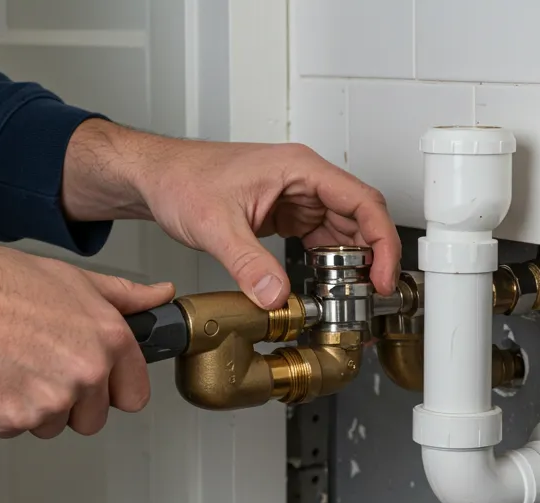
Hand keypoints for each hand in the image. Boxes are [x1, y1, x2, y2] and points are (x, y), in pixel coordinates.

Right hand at [0, 221, 175, 438]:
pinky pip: (14, 429)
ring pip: (53, 425)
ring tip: (11, 365)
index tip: (94, 380)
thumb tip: (159, 296)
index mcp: (109, 339)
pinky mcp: (13, 418)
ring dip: (33, 407)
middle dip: (70, 402)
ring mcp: (51, 399)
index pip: (134, 394)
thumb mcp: (72, 279)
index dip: (111, 388)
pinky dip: (0, 411)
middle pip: (93, 418)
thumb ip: (123, 297)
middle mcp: (86, 372)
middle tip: (39, 367)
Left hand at [61, 119, 401, 309]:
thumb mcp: (215, 224)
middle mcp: (304, 180)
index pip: (362, 201)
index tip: (385, 276)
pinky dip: (328, 264)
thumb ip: (248, 263)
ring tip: (351, 297)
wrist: (154, 177)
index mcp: (299, 169)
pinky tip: (326, 286)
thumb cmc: (181, 178)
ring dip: (351, 263)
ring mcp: (296, 197)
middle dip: (372, 258)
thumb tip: (276, 297)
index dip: (382, 241)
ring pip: (343, 230)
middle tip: (371, 296)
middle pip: (360, 218)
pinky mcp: (284, 214)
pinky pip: (320, 239)